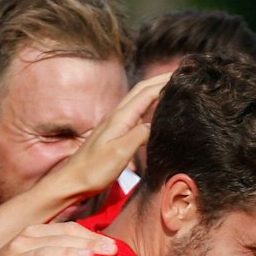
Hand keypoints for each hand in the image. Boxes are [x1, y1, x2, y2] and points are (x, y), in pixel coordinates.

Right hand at [0, 221, 116, 255]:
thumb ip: (65, 248)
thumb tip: (101, 247)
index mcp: (34, 234)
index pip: (66, 230)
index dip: (91, 236)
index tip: (114, 247)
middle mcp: (21, 244)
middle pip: (58, 241)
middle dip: (86, 244)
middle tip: (111, 251)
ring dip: (65, 255)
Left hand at [41, 72, 169, 205]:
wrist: (73, 181)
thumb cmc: (94, 170)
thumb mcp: (119, 153)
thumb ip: (139, 135)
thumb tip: (154, 124)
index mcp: (120, 118)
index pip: (146, 93)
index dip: (164, 82)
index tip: (183, 75)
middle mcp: (117, 117)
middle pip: (141, 90)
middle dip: (160, 80)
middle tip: (181, 74)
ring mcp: (115, 124)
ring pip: (138, 100)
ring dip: (155, 89)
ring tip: (172, 86)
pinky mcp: (115, 133)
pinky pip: (136, 113)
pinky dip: (149, 105)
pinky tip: (155, 111)